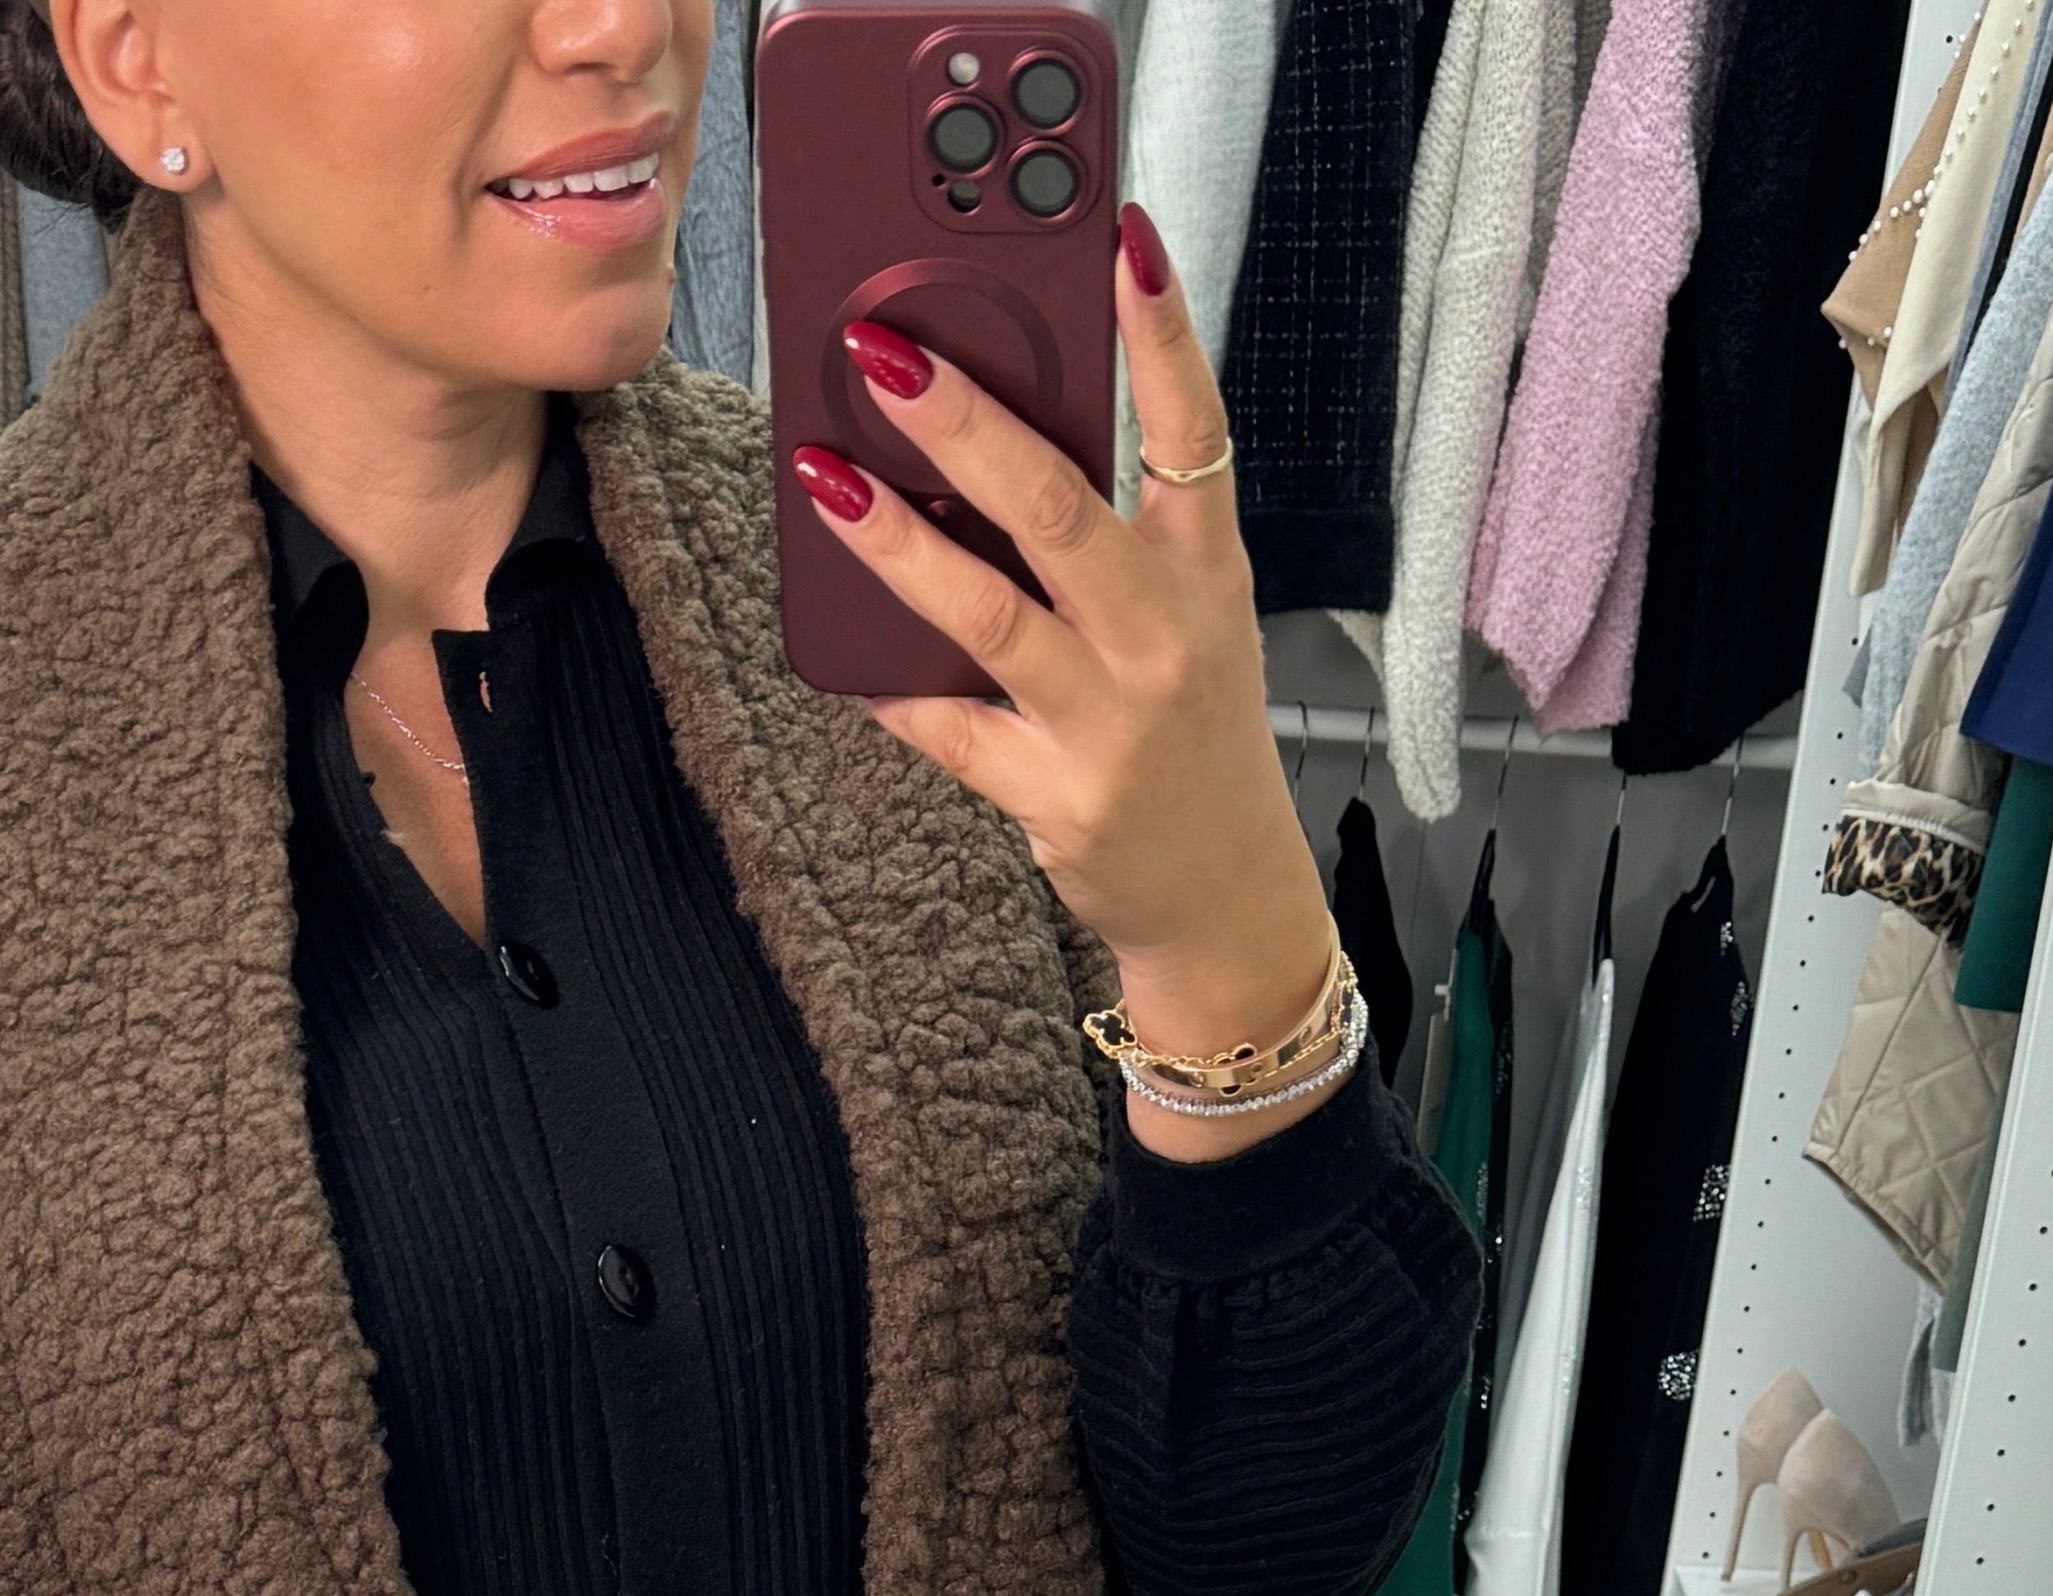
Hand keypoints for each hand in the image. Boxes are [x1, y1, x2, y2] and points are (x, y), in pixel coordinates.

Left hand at [788, 212, 1338, 1158]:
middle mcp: (1164, 640)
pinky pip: (952, 731)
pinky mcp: (1057, 800)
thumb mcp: (1190, 620)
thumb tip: (993, 440)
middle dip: (967, 424)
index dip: (1162, 334)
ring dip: (898, 543)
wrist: (1226, 896)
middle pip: (1060, 510)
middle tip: (888, 355)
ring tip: (827, 476)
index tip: (1124, 243)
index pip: (1195, 432)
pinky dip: (893, 687)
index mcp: (1206, 575)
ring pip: (990, 615)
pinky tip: (839, 650)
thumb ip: (1117, 535)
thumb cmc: (1191, 734)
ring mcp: (1110, 725)